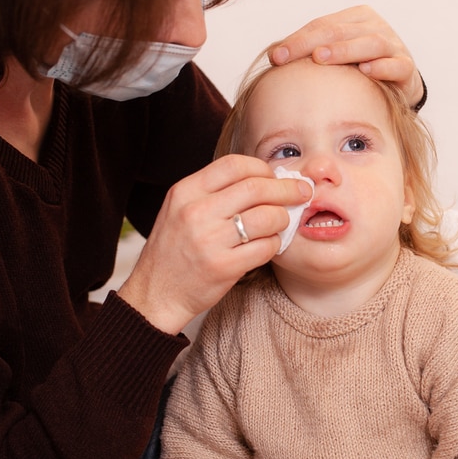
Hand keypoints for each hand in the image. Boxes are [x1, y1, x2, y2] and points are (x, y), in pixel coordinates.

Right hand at [118, 155, 312, 333]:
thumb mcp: (180, 208)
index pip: (234, 164)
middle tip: (302, 193)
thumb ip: (213, 191)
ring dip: (283, 218)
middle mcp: (196, 212)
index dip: (262, 168)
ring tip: (282, 222)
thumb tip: (262, 178)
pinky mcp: (224, 267)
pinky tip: (270, 244)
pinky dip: (275, 243)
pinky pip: (265, 247)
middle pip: (256, 187)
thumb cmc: (173, 249)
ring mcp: (210, 240)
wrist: (155, 293)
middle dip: (287, 189)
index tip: (275, 177)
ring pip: (267, 217)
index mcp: (185, 191)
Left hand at [270, 5, 424, 107]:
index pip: (322, 25)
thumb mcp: (336, 56)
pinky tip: (366, 71)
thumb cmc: (360, 68)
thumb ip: (312, 52)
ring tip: (322, 58)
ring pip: (370, 43)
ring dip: (344, 50)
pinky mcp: (407, 67)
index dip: (297, 40)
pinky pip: (397, 65)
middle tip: (289, 56)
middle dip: (311, 43)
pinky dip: (382, 66)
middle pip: (341, 31)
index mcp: (356, 18)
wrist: (399, 84)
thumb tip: (273, 56)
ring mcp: (394, 45)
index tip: (275, 57)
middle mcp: (376, 27)